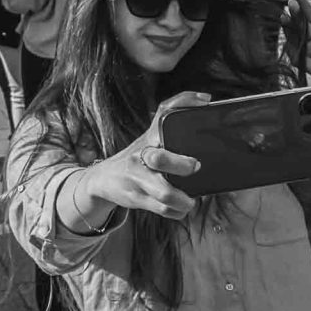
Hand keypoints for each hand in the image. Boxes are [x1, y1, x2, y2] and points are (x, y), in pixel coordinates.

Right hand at [75, 92, 211, 220]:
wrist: (104, 179)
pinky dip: (176, 211)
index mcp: (149, 137)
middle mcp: (141, 155)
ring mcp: (137, 178)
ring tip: (190, 200)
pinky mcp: (136, 198)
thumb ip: (174, 115)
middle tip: (195, 167)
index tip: (205, 103)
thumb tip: (206, 98)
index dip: (185, 102)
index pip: (165, 112)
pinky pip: (162, 209)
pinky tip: (180, 207)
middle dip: (181, 164)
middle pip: (160, 158)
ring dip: (184, 200)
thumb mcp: (152, 135)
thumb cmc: (139, 155)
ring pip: (164, 192)